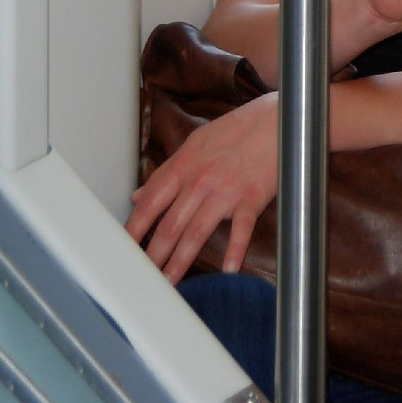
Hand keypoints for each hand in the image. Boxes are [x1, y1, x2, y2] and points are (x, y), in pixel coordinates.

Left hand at [126, 92, 278, 282]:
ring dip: (181, 261)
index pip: (150, 203)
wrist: (279, 119)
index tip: (122, 251)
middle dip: (153, 256)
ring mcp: (227, 190)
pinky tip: (227, 270)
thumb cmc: (237, 130)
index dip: (134, 229)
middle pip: (170, 225)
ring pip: (197, 233)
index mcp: (184, 166)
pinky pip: (241, 229)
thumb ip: (166, 172)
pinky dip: (235, 251)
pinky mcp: (252, 198)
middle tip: (142, 278)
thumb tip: (139, 195)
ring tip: (170, 283)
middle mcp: (200, 180)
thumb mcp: (196, 144)